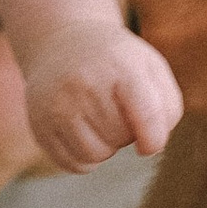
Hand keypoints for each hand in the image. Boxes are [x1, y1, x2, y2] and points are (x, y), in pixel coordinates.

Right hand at [25, 22, 183, 167]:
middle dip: (126, 132)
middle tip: (116, 111)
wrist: (62, 42)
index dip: (154, 139)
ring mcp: (57, 104)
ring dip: (105, 147)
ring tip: (100, 121)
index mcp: (121, 67)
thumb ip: (167, 108)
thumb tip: (150, 147)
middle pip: (120, 138)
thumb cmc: (117, 63)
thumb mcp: (150, 68)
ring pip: (95, 156)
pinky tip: (83, 132)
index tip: (150, 144)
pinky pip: (72, 164)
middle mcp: (85, 84)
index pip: (146, 116)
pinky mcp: (39, 124)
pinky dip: (84, 158)